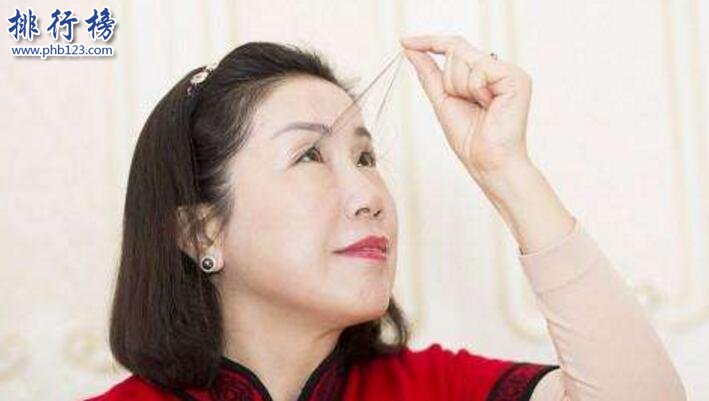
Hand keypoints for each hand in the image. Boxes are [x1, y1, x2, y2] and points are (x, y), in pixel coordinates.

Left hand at [400, 35, 532, 178]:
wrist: (487, 162)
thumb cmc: (469, 139)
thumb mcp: (442, 100)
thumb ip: (429, 73)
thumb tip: (410, 50)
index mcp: (485, 73)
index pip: (455, 46)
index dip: (429, 41)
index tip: (404, 41)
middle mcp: (499, 69)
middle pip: (456, 50)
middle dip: (450, 81)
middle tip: (468, 105)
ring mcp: (509, 72)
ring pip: (464, 59)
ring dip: (461, 88)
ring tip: (480, 108)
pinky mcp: (515, 77)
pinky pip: (479, 69)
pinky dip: (475, 90)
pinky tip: (489, 106)